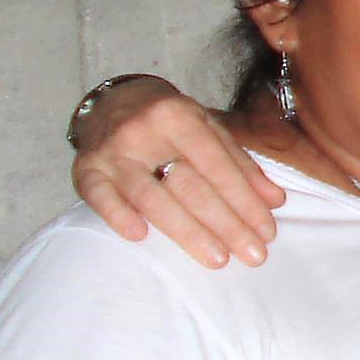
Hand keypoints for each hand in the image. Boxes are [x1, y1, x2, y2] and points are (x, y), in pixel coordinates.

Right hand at [72, 80, 281, 269]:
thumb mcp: (208, 130)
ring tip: (217, 258)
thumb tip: (274, 201)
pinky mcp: (84, 169)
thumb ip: (240, 164)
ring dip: (187, 231)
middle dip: (225, 224)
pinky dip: (118, 215)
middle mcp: (143, 131)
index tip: (267, 231)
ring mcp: (110, 152)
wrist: (113, 101)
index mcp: (178, 116)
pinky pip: (98, 196)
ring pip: (151, 197)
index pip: (217, 164)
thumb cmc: (170, 122)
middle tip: (253, 255)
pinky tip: (139, 237)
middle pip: (189, 185)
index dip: (244, 200)